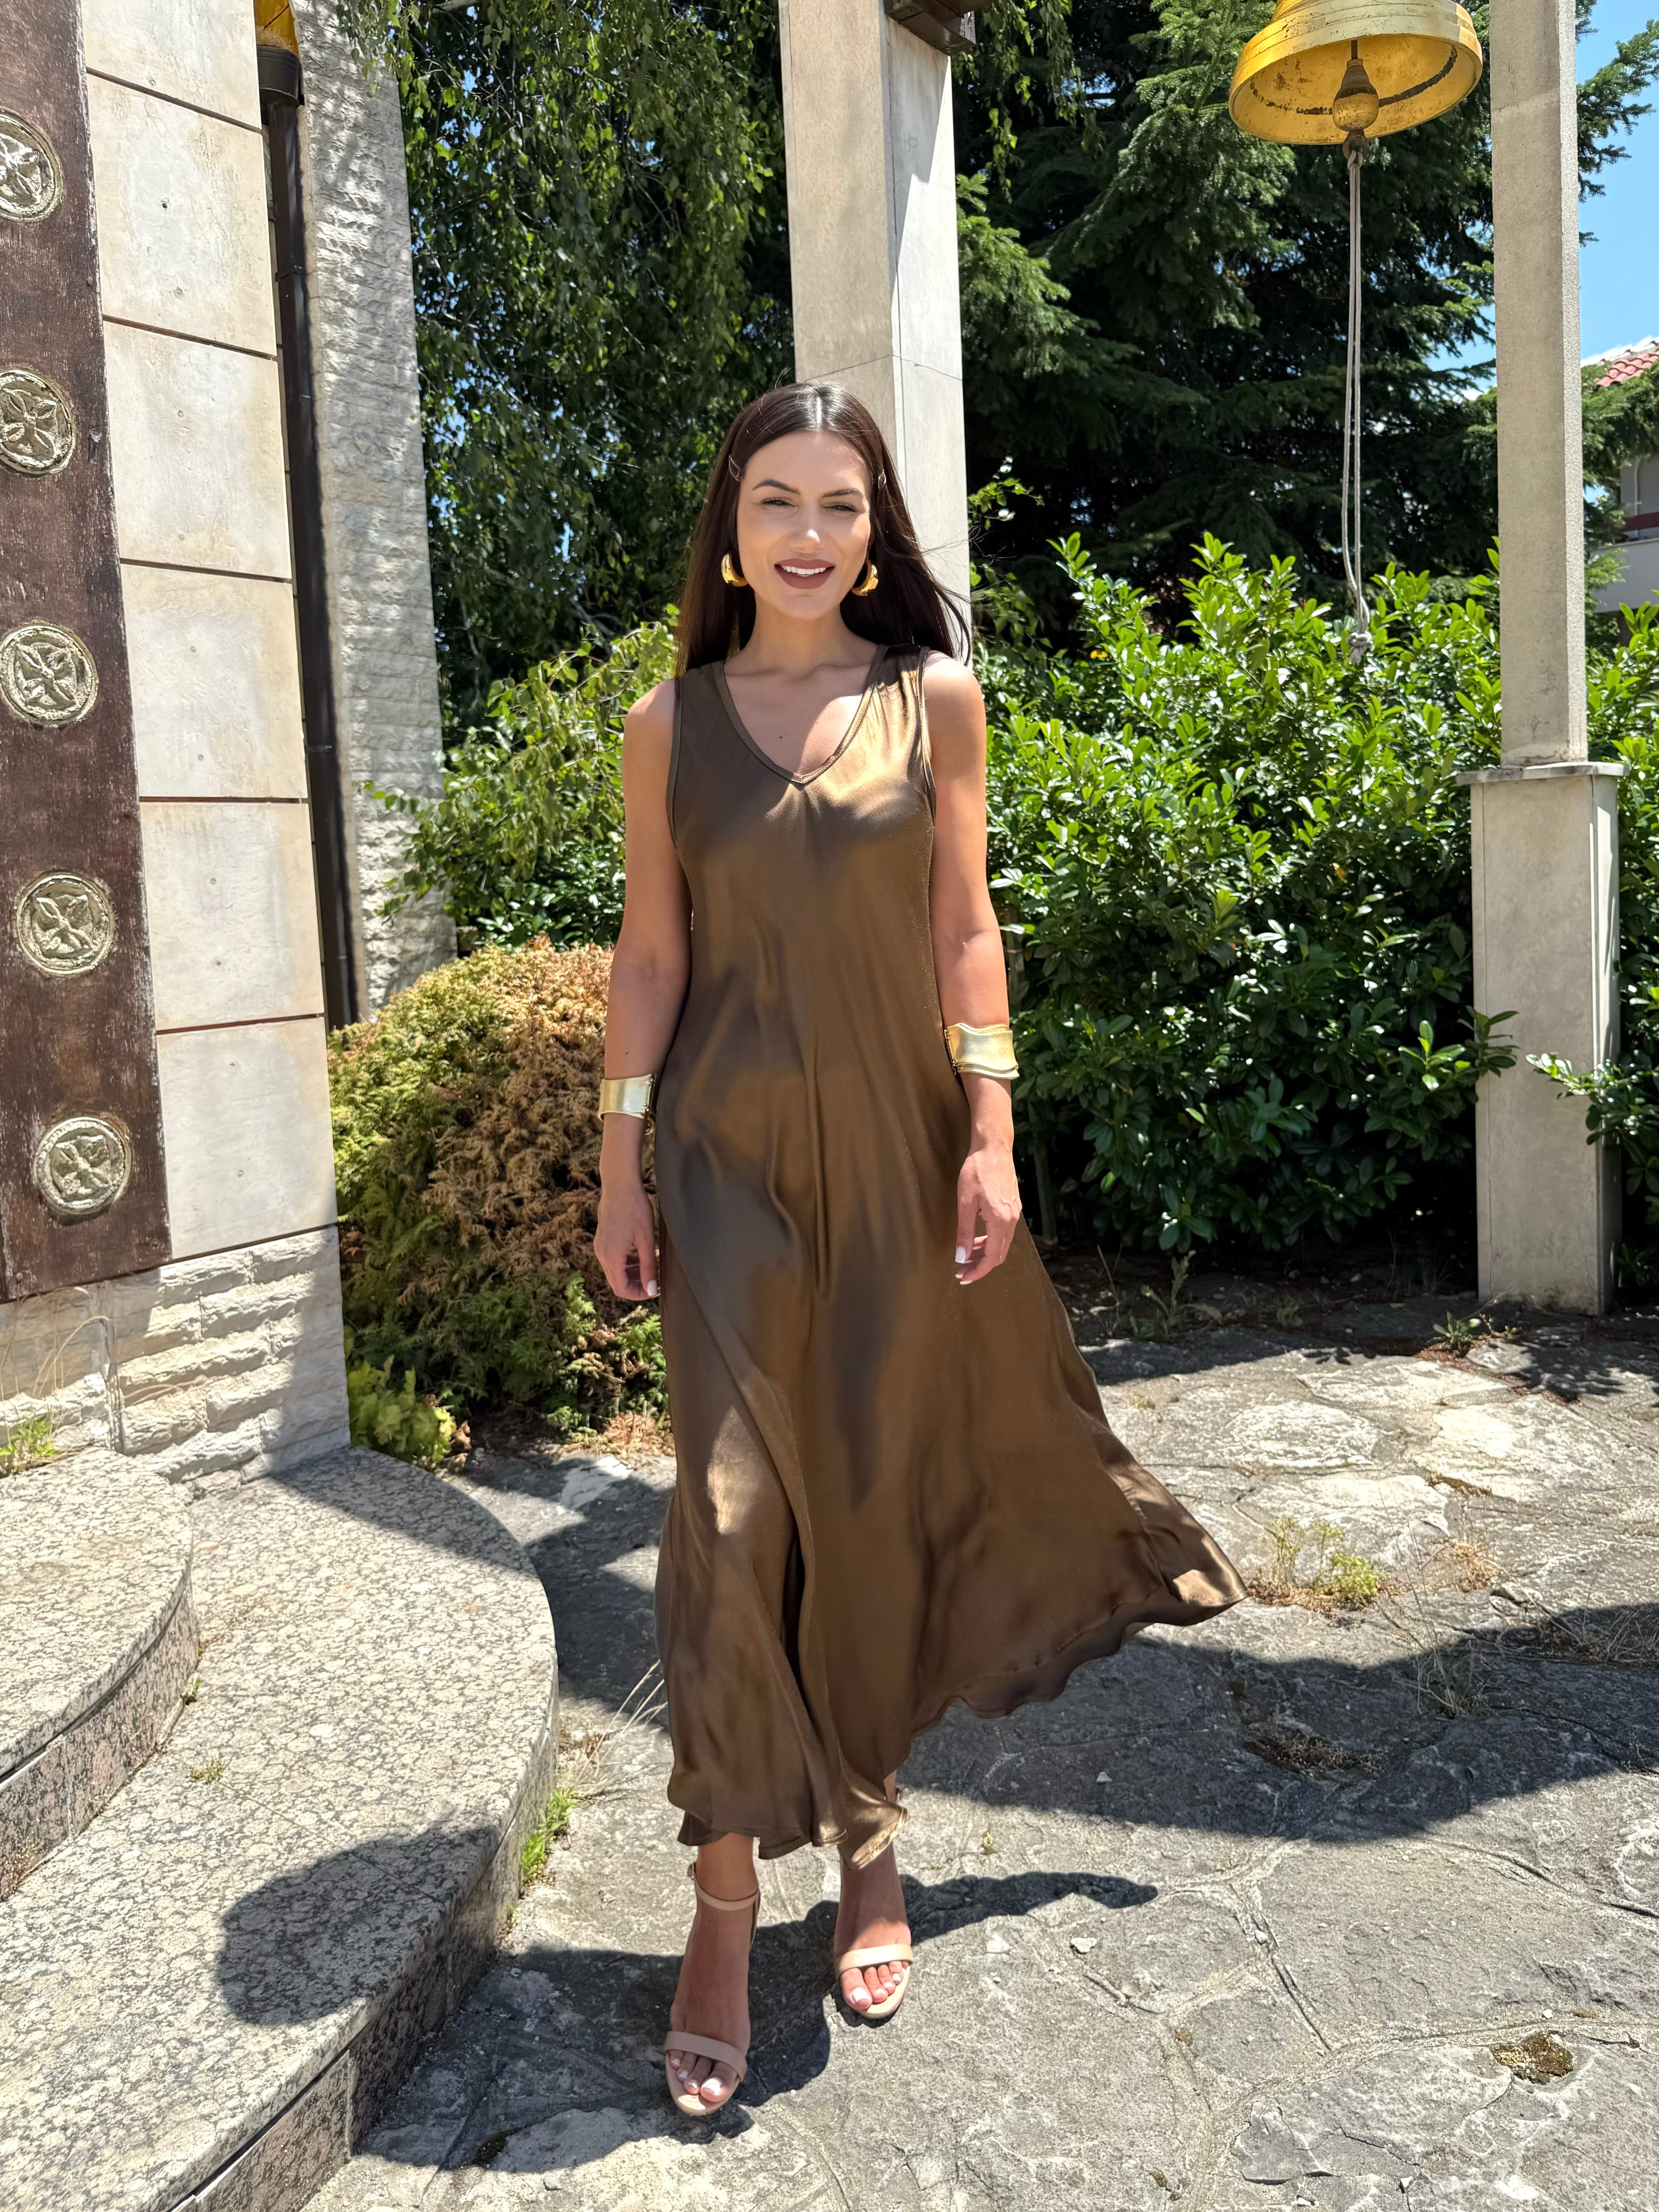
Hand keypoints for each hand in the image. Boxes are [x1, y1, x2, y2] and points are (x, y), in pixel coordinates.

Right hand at [596, 1177, 660, 1299]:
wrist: (619, 1184)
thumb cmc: (635, 1208)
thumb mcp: (646, 1239)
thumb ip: (648, 1266)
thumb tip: (651, 1289)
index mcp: (612, 1257)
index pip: (621, 1289)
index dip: (639, 1294)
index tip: (654, 1290)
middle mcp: (601, 1254)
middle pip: (616, 1282)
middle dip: (636, 1285)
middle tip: (655, 1280)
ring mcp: (599, 1246)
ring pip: (614, 1271)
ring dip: (632, 1274)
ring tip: (651, 1267)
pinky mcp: (602, 1239)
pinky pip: (612, 1259)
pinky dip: (626, 1263)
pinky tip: (641, 1255)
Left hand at [954, 1137, 1020, 1285]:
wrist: (994, 1148)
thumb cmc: (977, 1170)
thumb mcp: (965, 1202)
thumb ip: (965, 1232)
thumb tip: (961, 1257)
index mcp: (1001, 1220)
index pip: (993, 1257)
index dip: (978, 1270)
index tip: (964, 1276)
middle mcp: (1012, 1219)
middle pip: (1000, 1254)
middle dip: (981, 1265)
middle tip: (962, 1269)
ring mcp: (1015, 1213)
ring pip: (1002, 1243)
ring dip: (985, 1252)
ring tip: (967, 1254)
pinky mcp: (1013, 1207)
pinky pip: (1004, 1232)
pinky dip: (991, 1240)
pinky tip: (977, 1237)